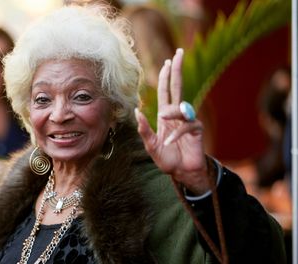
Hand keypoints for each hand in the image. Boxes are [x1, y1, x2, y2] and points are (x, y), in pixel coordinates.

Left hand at [135, 49, 208, 194]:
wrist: (182, 173)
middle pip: (178, 87)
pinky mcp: (197, 131)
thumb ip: (144, 130)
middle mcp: (178, 115)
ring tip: (164, 123)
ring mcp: (188, 121)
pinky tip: (171, 142)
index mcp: (166, 115)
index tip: (168, 61)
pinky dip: (177, 134)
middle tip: (179, 52)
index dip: (166, 77)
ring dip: (172, 113)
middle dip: (178, 70)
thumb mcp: (151, 145)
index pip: (166, 91)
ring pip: (182, 107)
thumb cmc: (167, 158)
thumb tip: (136, 111)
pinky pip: (187, 126)